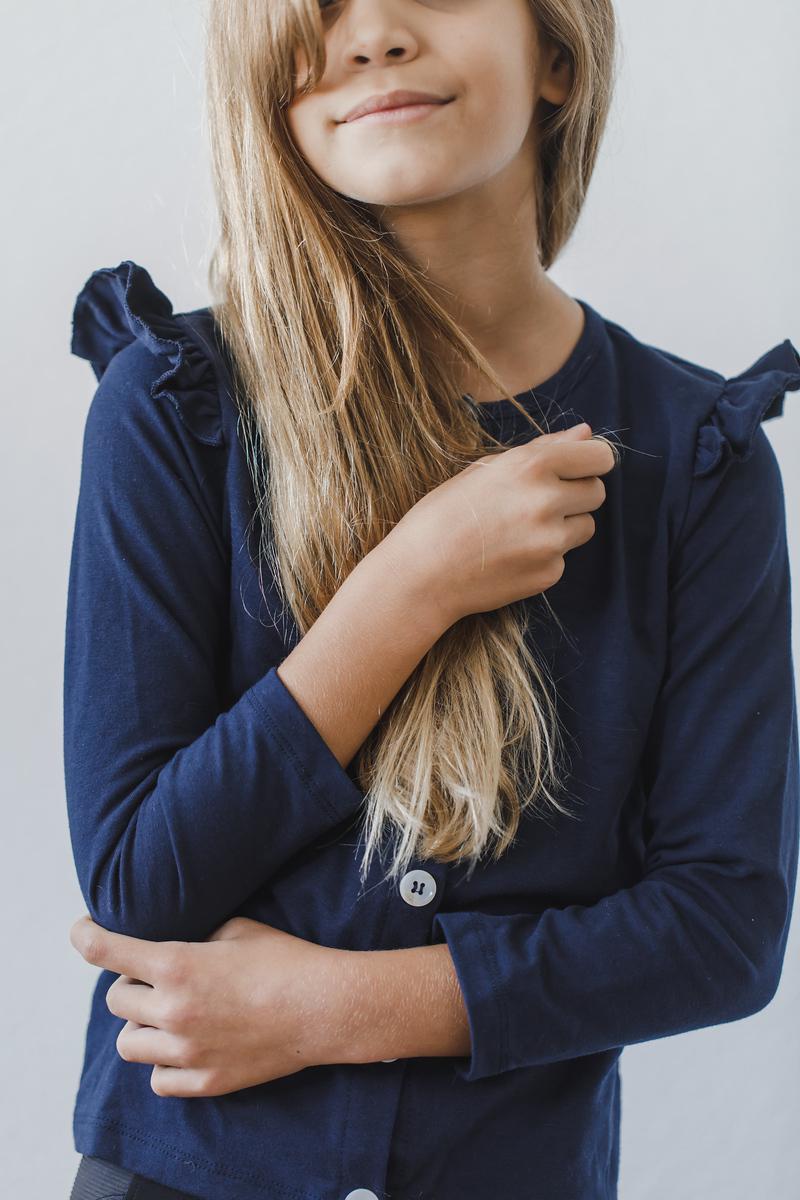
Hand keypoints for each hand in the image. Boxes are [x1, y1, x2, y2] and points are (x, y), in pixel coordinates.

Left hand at [69, 913, 342, 1096]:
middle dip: (130, 985)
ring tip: (167, 1016)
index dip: (86, 938)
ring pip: (129, 1044)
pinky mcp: (205, 1081)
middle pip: (116, 1001)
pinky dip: (163, 1063)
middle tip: (155, 979)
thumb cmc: (284, 960)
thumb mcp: (235, 929)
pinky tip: (184, 1046)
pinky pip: (158, 1079)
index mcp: (177, 966)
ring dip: (141, 1026)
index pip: (107, 952)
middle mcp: (173, 1011)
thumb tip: (174, 943)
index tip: (80, 931)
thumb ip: (195, 938)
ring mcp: (187, 1052)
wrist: (323, 1007)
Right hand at [391, 422, 617, 624]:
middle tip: (541, 502)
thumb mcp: (487, 469)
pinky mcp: (548, 574)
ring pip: (586, 526)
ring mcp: (550, 542)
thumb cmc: (444, 514)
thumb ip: (544, 448)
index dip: (592, 462)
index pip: (600, 457)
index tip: (579, 469)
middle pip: (597, 492)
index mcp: (531, 466)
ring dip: (565, 525)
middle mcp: (547, 502)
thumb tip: (586, 432)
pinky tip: (509, 556)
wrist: (420, 574)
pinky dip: (544, 556)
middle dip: (577, 494)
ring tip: (521, 530)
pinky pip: (563, 558)